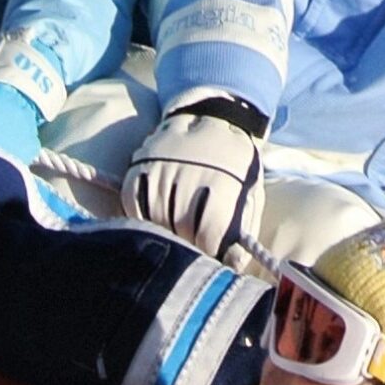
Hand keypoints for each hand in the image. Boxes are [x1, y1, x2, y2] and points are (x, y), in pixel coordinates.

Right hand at [121, 93, 265, 258]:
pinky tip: (154, 220)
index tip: (210, 259)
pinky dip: (141, 217)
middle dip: (187, 246)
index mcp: (223, 185)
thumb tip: (231, 267)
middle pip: (179, 231)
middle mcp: (189, 176)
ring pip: (154, 219)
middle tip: (191, 249)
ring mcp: (162, 168)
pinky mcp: (141, 163)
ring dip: (164, 233)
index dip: (209, 255)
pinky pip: (132, 202)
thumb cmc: (237, 167)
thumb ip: (243, 231)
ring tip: (175, 235)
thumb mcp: (251, 194)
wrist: (216, 117)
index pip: (208, 238)